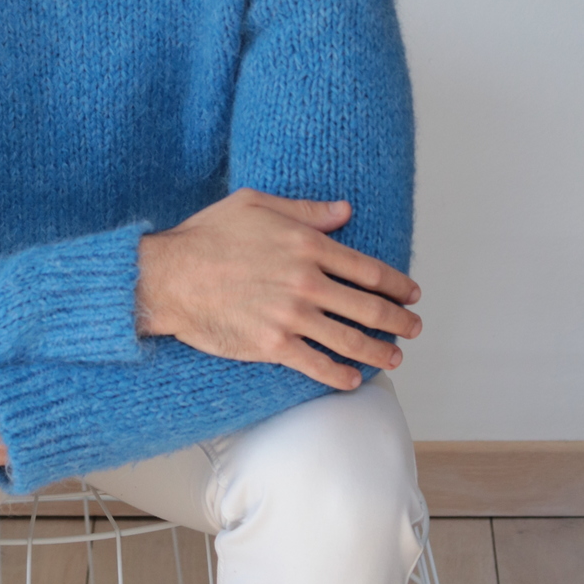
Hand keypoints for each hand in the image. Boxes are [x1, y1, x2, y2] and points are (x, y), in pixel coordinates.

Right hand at [136, 188, 421, 390]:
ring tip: (394, 356)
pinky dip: (342, 376)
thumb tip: (345, 211)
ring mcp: (291, 316)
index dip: (397, 284)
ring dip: (379, 351)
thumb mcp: (257, 204)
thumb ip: (306, 210)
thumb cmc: (208, 234)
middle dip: (399, 320)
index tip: (411, 293)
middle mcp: (306, 282)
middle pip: (369, 308)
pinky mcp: (273, 346)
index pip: (368, 270)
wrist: (170, 276)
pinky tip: (354, 379)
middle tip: (413, 327)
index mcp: (307, 245)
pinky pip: (318, 366)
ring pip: (350, 341)